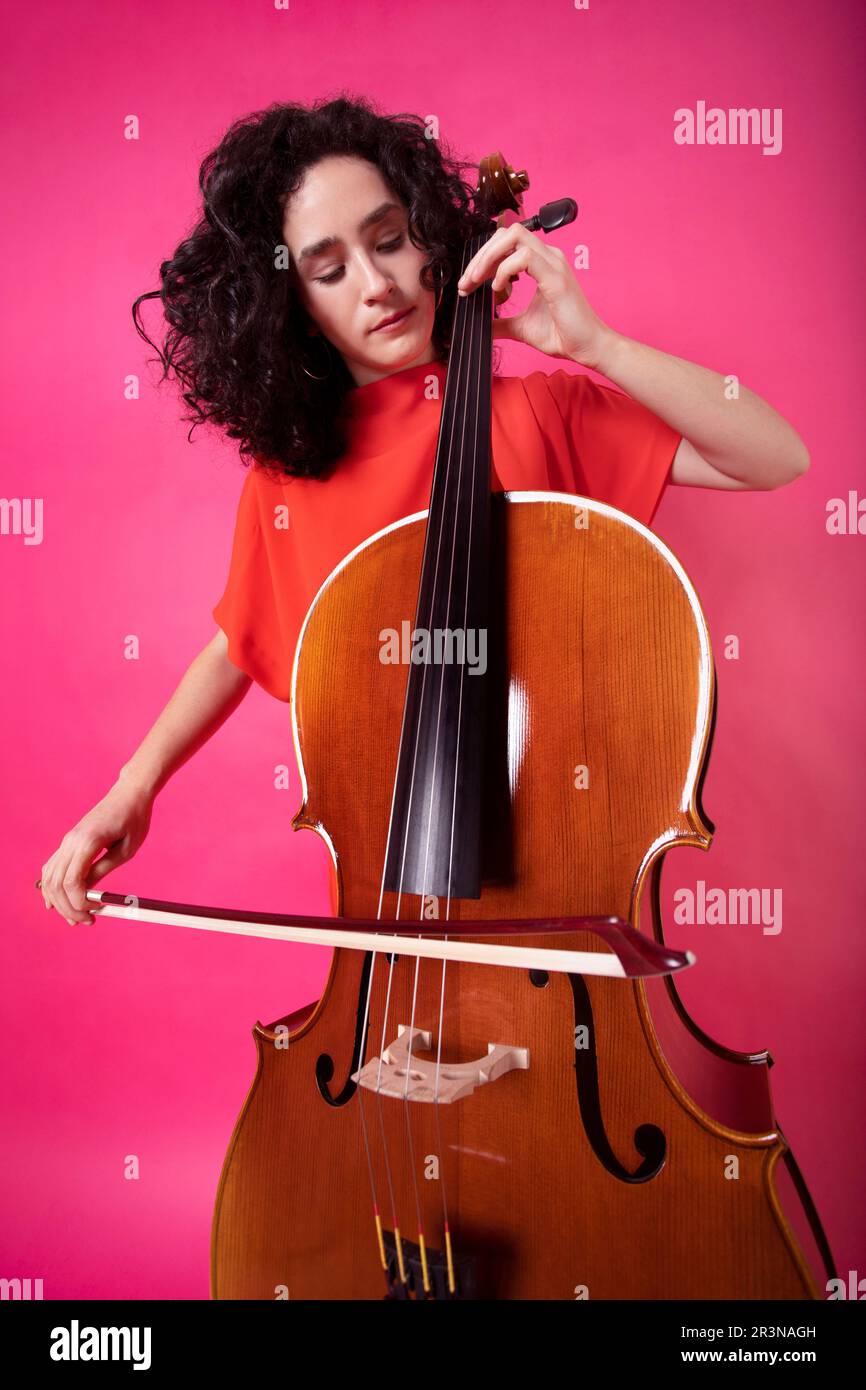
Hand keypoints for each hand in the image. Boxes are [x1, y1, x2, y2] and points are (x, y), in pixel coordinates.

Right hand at [39, 778, 154, 924]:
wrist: (129, 794)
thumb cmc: (133, 819)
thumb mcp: (126, 850)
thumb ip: (104, 870)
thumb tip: (90, 895)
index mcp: (87, 842)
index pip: (72, 882)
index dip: (79, 903)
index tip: (94, 913)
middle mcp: (71, 841)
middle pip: (56, 883)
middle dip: (68, 907)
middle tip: (84, 921)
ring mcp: (67, 841)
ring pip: (49, 877)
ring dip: (58, 900)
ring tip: (74, 916)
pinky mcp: (68, 842)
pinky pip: (52, 867)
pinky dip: (51, 886)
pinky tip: (55, 901)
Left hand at [456, 222, 613, 369]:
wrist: (587, 347)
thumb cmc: (562, 334)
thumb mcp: (521, 327)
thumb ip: (501, 322)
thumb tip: (482, 325)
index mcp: (541, 263)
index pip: (506, 244)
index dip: (482, 259)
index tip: (468, 283)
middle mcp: (548, 257)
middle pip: (507, 233)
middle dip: (481, 254)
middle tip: (467, 281)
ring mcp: (553, 264)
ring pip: (514, 237)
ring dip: (489, 258)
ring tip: (477, 281)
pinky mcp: (555, 278)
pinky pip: (524, 258)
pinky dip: (505, 270)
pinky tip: (498, 288)